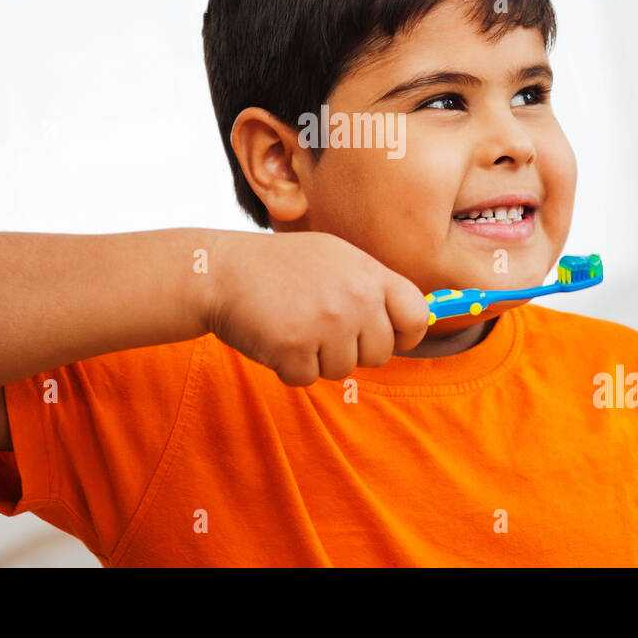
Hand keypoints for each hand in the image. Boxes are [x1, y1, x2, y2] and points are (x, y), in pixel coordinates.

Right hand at [205, 231, 428, 385]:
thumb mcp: (335, 258)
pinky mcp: (295, 348)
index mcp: (368, 272)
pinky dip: (290, 367)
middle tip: (321, 328)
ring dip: (318, 358)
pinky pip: (307, 379)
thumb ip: (372, 287)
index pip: (417, 316)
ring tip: (294, 325)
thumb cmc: (279, 268)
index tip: (385, 336)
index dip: (404, 334)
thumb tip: (416, 323)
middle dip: (353, 350)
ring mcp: (326, 323)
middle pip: (380, 354)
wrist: (220, 271)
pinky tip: (275, 337)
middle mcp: (355, 297)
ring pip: (343, 370)